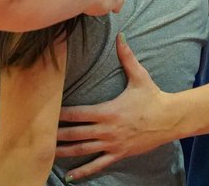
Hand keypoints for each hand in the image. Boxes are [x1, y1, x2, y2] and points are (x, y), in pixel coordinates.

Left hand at [57, 35, 177, 179]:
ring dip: (65, 152)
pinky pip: (98, 164)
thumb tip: (120, 36)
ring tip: (47, 153)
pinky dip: (83, 172)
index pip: (79, 113)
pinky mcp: (118, 153)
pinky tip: (69, 177)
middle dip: (57, 134)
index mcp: (109, 111)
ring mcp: (112, 143)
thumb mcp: (139, 76)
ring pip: (83, 150)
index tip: (47, 113)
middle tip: (39, 134)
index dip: (61, 114)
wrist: (169, 119)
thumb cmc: (152, 97)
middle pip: (76, 133)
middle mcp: (107, 129)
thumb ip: (126, 57)